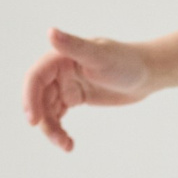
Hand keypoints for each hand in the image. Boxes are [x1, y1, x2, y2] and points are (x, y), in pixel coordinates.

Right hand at [22, 28, 152, 151]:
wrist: (148, 73)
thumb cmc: (126, 61)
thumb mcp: (100, 56)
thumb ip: (74, 46)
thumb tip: (51, 32)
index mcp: (60, 58)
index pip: (36, 78)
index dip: (30, 98)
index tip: (33, 121)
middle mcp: (59, 71)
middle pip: (39, 98)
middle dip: (45, 120)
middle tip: (59, 140)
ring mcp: (66, 85)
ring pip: (47, 110)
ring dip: (51, 128)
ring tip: (66, 145)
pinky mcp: (75, 97)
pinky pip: (57, 114)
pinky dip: (59, 128)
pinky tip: (68, 142)